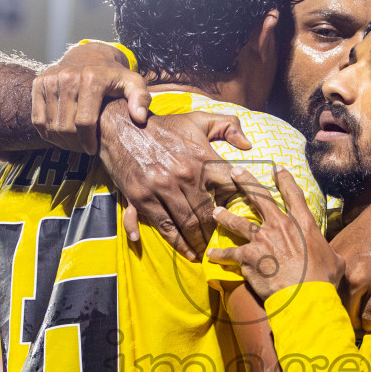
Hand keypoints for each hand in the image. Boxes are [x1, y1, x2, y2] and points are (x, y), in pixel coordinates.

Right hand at [31, 42, 153, 153]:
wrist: (90, 55)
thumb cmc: (114, 75)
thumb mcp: (133, 83)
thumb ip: (140, 99)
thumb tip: (140, 118)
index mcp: (91, 78)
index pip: (84, 122)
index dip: (88, 141)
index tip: (93, 149)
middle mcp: (68, 77)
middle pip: (66, 126)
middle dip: (74, 144)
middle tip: (83, 148)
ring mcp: (51, 79)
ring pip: (50, 124)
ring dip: (61, 141)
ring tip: (73, 144)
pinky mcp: (39, 82)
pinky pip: (37, 118)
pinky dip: (46, 132)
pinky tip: (59, 136)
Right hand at [97, 104, 250, 259]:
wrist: (121, 126)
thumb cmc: (163, 126)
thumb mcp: (198, 119)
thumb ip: (228, 126)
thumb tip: (248, 145)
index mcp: (202, 158)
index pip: (232, 187)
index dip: (239, 203)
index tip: (240, 214)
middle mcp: (185, 176)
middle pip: (209, 214)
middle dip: (216, 232)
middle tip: (220, 242)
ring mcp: (163, 189)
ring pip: (188, 225)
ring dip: (199, 242)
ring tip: (205, 251)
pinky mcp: (143, 198)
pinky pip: (163, 227)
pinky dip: (175, 243)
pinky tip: (185, 253)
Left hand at [208, 168, 340, 301]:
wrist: (305, 296)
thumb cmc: (323, 280)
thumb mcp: (335, 261)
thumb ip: (329, 252)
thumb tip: (333, 257)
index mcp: (303, 224)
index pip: (293, 195)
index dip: (285, 179)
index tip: (277, 168)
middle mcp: (280, 226)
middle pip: (259, 197)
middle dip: (246, 181)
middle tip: (235, 171)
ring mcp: (262, 240)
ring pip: (238, 222)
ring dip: (225, 216)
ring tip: (216, 212)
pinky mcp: (248, 257)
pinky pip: (230, 253)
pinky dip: (220, 254)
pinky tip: (211, 254)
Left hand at [328, 183, 370, 331]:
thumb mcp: (348, 238)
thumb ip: (336, 261)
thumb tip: (327, 281)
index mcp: (331, 258)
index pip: (316, 290)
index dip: (320, 303)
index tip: (323, 314)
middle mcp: (343, 270)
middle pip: (330, 305)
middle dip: (335, 318)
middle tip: (338, 328)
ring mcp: (363, 278)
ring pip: (349, 315)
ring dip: (354, 324)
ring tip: (357, 329)